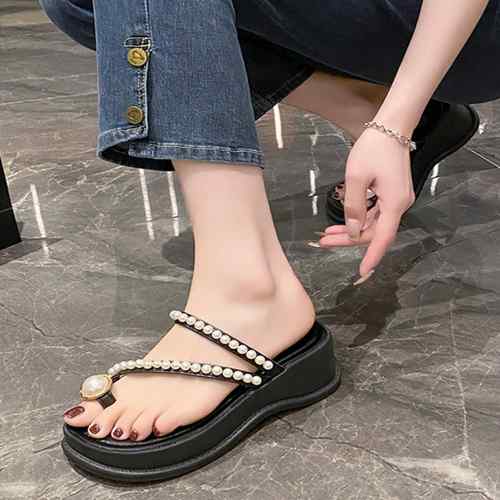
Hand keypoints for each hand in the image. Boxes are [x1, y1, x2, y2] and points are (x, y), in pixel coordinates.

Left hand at [318, 127, 414, 280]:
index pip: (382, 238)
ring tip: (327, 235)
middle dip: (349, 239)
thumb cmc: (373, 148)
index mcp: (394, 203)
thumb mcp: (356, 177)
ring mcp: (397, 200)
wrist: (392, 126)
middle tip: (324, 242)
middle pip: (374, 232)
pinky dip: (358, 219)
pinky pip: (375, 213)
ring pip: (373, 224)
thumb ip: (353, 207)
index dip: (372, 257)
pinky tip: (342, 222)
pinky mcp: (392, 193)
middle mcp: (400, 205)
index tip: (361, 272)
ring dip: (351, 230)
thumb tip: (354, 232)